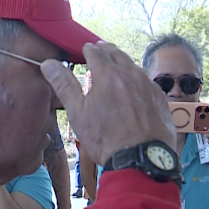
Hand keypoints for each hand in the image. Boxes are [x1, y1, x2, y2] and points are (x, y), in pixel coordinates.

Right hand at [42, 42, 175, 165]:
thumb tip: (48, 64)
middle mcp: (131, 74)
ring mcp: (148, 85)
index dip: (89, 49)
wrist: (140, 159)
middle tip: (100, 51)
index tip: (85, 49)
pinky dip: (137, 80)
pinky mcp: (160, 97)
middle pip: (118, 54)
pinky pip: (146, 81)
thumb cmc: (105, 138)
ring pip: (134, 66)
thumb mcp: (78, 113)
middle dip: (107, 51)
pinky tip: (133, 90)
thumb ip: (64, 85)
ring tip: (116, 69)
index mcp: (108, 75)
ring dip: (123, 64)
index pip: (97, 52)